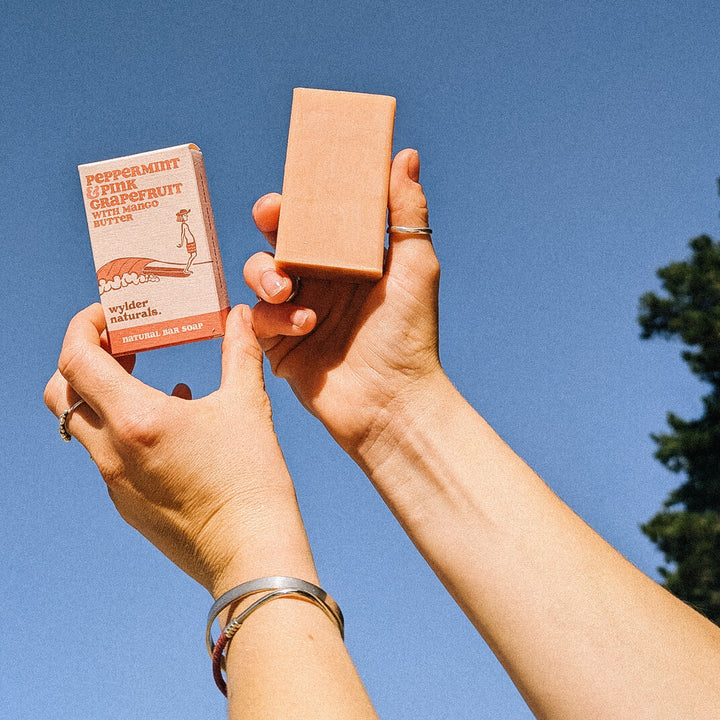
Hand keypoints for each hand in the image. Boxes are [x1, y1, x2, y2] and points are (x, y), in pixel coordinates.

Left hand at [44, 304, 307, 595]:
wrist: (250, 552)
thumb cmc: (252, 479)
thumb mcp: (248, 407)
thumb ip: (241, 352)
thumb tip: (243, 315)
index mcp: (137, 420)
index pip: (76, 359)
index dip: (83, 327)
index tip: (109, 315)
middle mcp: (112, 451)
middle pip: (61, 392)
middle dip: (83, 359)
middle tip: (123, 344)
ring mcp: (114, 482)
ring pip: (81, 425)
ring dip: (101, 394)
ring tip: (147, 377)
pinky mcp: (126, 504)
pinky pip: (106, 455)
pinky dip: (121, 428)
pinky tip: (168, 423)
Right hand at [243, 149, 442, 461]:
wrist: (392, 402)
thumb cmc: (410, 335)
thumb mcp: (415, 267)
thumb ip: (406, 211)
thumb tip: (406, 153)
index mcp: (350, 259)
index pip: (318, 217)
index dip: (302, 197)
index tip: (296, 182)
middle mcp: (321, 280)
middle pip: (280, 238)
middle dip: (271, 225)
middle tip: (274, 220)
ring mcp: (297, 311)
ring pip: (260, 273)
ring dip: (267, 272)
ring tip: (288, 290)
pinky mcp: (279, 343)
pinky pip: (256, 317)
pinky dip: (273, 316)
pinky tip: (304, 326)